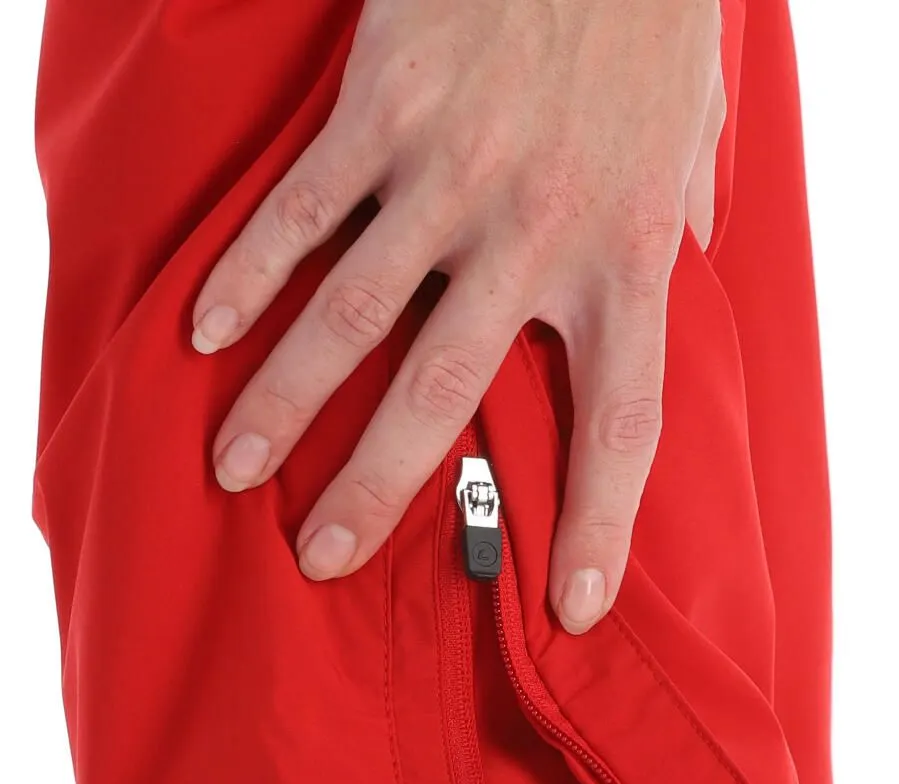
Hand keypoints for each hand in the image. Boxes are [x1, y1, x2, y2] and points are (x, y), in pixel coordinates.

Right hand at [191, 0, 724, 633]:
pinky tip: (207, 333)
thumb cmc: (646, 8)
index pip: (623, 423)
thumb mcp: (691, 126)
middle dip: (378, 489)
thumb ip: (676, 212)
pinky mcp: (384, 106)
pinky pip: (305, 209)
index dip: (601, 524)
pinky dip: (251, 273)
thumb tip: (685, 260)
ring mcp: (454, 171)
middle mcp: (538, 231)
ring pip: (354, 313)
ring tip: (234, 471)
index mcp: (628, 256)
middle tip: (325, 562)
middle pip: (447, 393)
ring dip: (284, 401)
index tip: (575, 610)